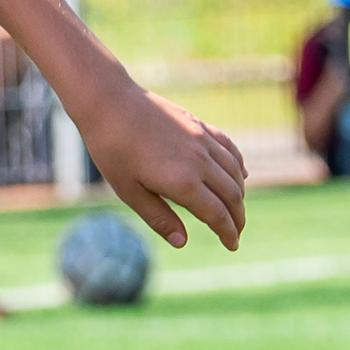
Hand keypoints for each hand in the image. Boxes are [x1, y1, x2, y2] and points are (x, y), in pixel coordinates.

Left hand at [74, 83, 248, 252]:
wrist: (109, 103)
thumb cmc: (112, 150)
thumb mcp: (129, 191)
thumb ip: (159, 217)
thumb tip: (183, 242)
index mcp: (183, 183)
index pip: (217, 214)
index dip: (228, 233)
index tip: (233, 246)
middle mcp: (200, 162)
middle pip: (232, 195)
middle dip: (238, 218)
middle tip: (236, 234)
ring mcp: (202, 140)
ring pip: (234, 172)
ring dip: (240, 194)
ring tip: (236, 210)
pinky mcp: (199, 125)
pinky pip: (229, 148)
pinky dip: (238, 165)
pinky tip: (240, 174)